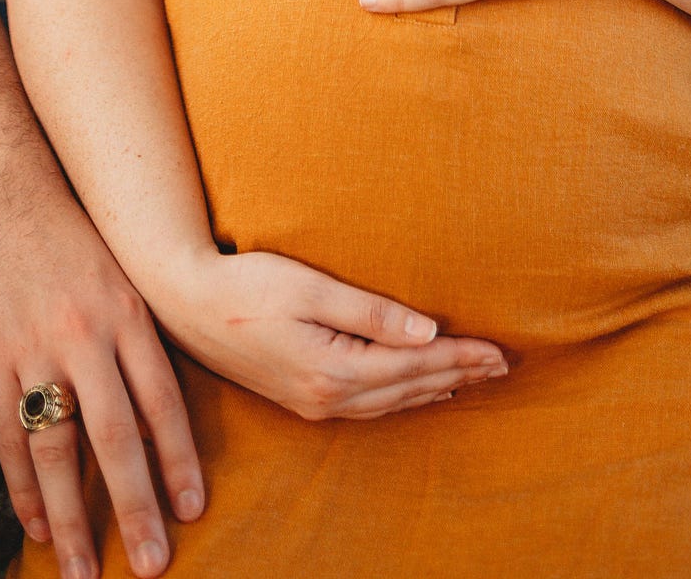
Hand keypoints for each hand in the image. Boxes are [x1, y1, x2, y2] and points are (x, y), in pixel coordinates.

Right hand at [0, 177, 201, 578]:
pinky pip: (8, 438)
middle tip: (151, 565)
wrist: (9, 201)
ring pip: (56, 450)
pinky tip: (37, 529)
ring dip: (72, 518)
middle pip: (114, 437)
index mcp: (129, 315)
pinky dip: (22, 489)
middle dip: (135, 507)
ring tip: (82, 572)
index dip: (178, 459)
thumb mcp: (128, 283)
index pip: (162, 401)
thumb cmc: (81, 246)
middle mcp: (86, 337)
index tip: (192, 512)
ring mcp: (35, 352)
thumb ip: (145, 348)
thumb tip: (161, 430)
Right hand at [163, 247, 507, 416]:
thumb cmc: (246, 285)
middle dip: (460, 375)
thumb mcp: (309, 288)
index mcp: (334, 370)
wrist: (186, 304)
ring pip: (393, 401)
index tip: (501, 352)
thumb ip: (370, 312)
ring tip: (474, 377)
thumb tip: (428, 331)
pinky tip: (418, 387)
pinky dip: (404, 395)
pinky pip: (370, 404)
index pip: (416, 365)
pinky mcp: (303, 396)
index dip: (462, 357)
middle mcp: (328, 397)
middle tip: (504, 366)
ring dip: (436, 387)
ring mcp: (314, 402)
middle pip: (410, 387)